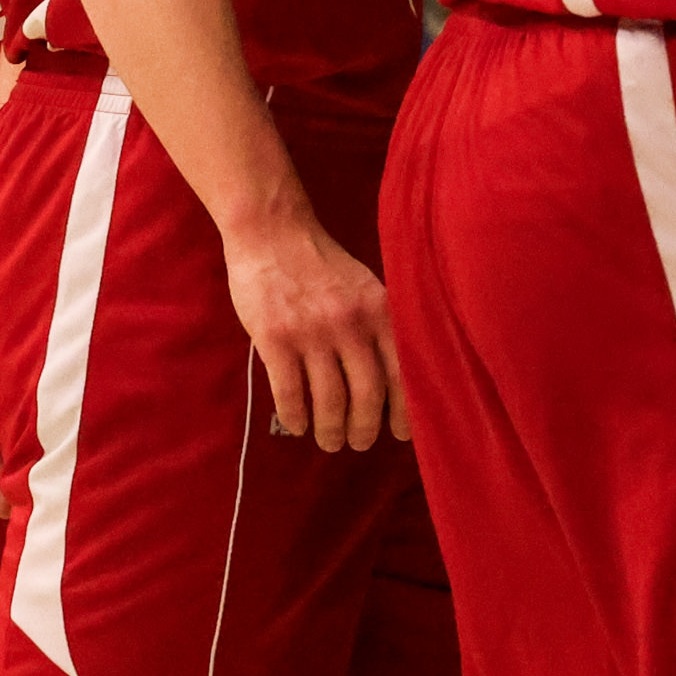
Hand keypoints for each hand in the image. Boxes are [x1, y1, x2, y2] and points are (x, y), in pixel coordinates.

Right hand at [221, 210, 406, 452]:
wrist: (272, 232)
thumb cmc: (319, 264)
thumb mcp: (365, 288)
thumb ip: (378, 326)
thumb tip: (390, 380)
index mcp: (379, 312)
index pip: (401, 374)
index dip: (404, 412)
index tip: (400, 434)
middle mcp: (351, 324)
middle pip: (367, 394)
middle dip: (365, 428)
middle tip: (360, 443)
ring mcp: (311, 332)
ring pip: (329, 398)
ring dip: (330, 429)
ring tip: (330, 442)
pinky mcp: (274, 337)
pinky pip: (289, 390)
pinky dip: (296, 415)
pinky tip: (297, 426)